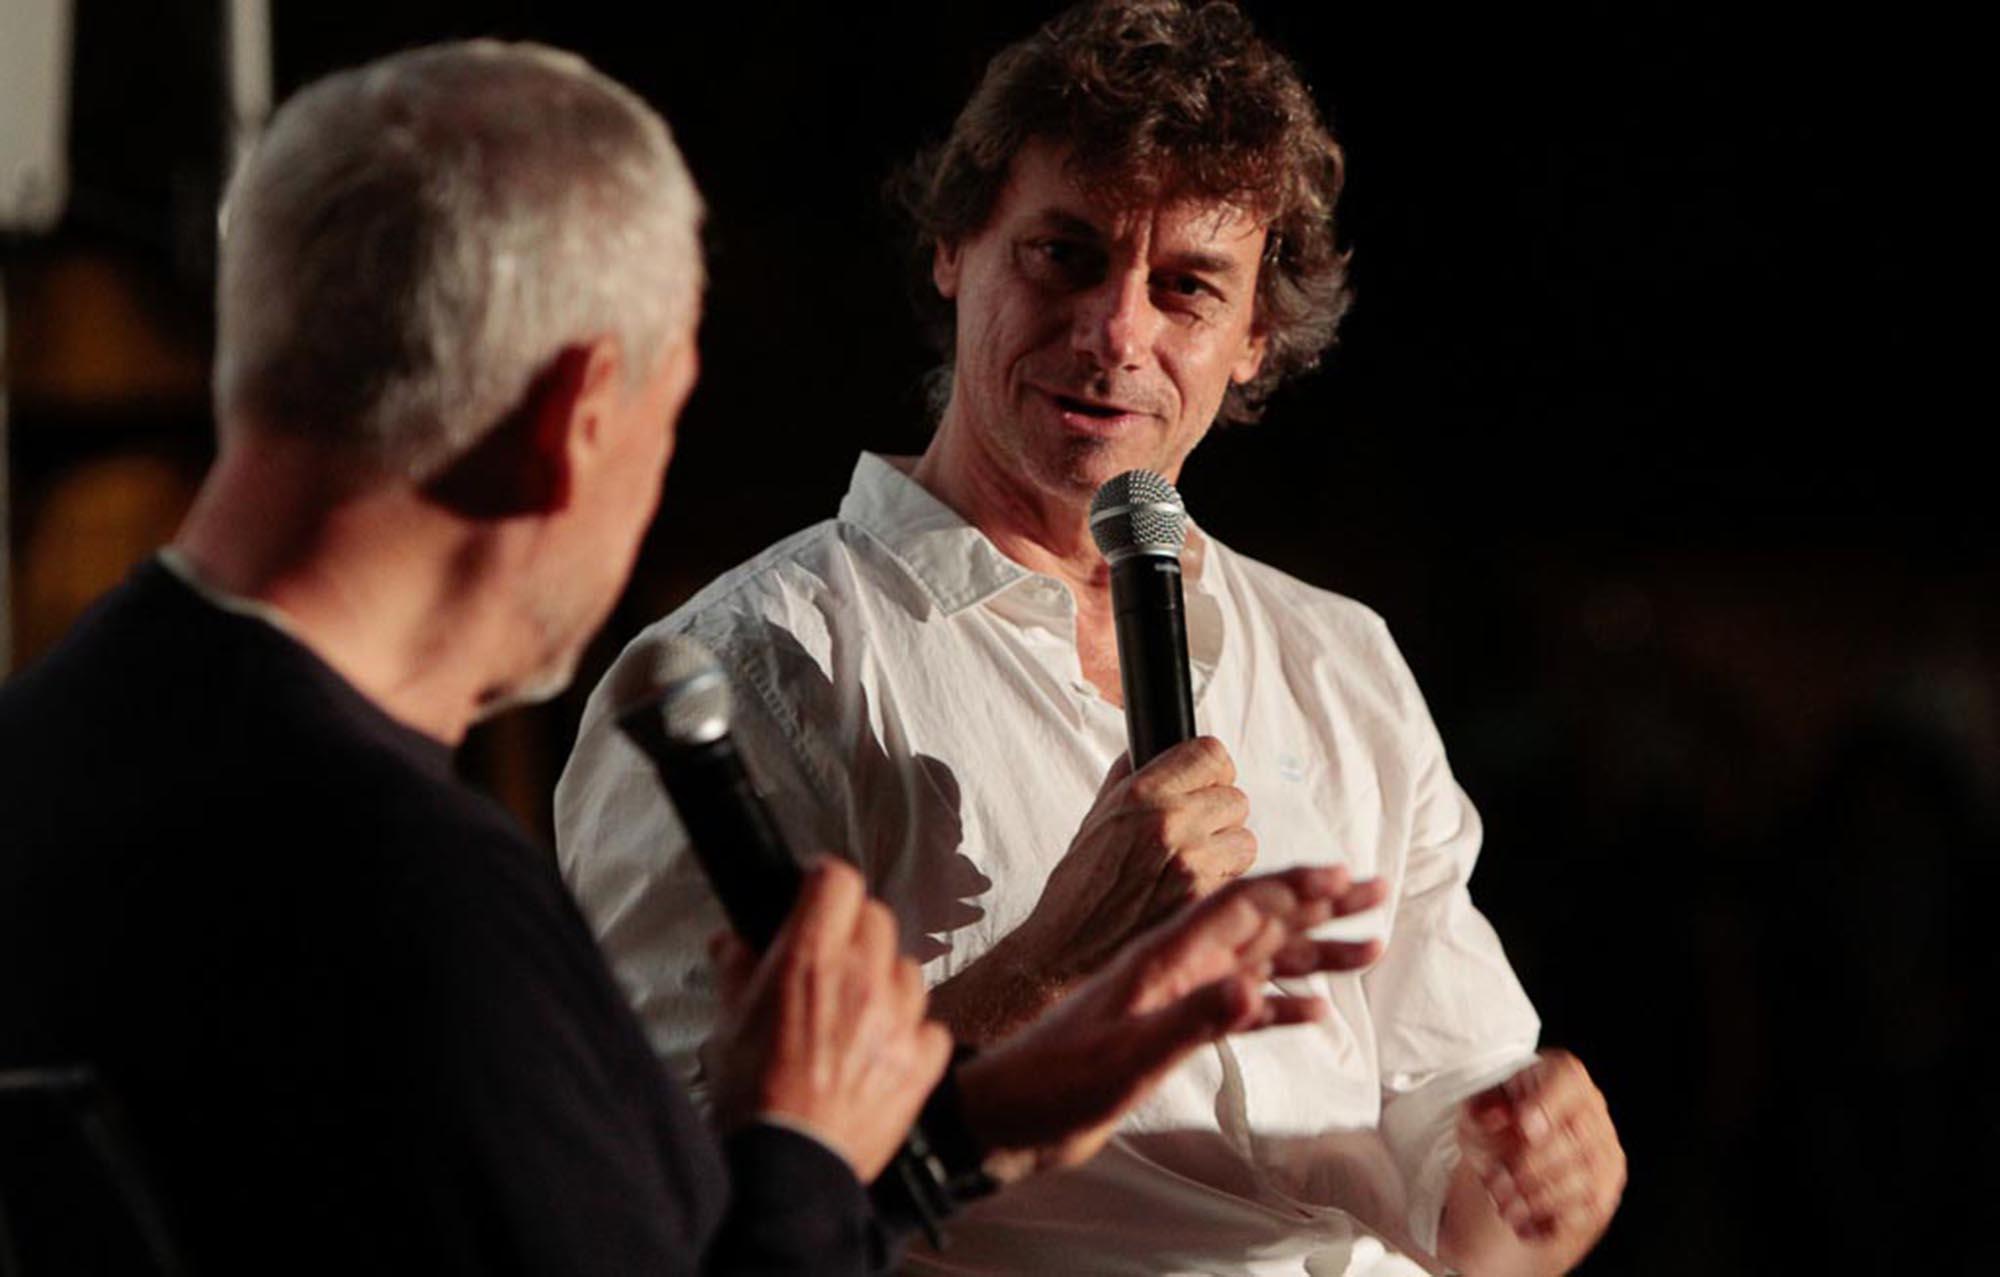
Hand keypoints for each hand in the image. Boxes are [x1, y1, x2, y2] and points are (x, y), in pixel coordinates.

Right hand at [705, 858, 953, 1181]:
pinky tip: (883, 1050)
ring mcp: (898, 1020)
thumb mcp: (728, 1024)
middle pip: (876, 918)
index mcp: (810, 960)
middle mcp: (862, 980)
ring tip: (857, 1010)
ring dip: (885, 980)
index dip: (823, 882)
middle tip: (830, 959)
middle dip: (853, 930)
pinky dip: (911, 1033)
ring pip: (907, 969)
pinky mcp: (921, 1061)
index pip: (837, 879)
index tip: (815, 894)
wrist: (788, 1165)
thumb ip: (735, 969)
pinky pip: (931, 1026)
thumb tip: (731, 940)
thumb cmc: (754, 1100)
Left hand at [956, 864, 1385, 1180]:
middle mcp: (1176, 967)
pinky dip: (1280, 1007)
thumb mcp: (1128, 1053)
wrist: (1009, 1116)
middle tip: (1378, 892)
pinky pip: (1238, 1010)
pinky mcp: (1171, 1032)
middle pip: (1261, 923)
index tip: (1344, 874)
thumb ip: (1192, 1020)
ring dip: (1312, 953)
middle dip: (1321, 906)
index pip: (1241, 905)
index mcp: (1165, 957)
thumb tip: (1254, 989)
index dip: (1293, 886)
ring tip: (1368, 948)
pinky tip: (1315, 1011)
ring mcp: (1175, 998)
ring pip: (1258, 964)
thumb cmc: (1057, 1079)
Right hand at [1014, 736, 1256, 983]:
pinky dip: (1222, 887)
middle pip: (1236, 797)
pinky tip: (1191, 896)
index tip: (1207, 783)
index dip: (1213, 769)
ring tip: (1193, 869)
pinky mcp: (1206, 901)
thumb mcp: (1096, 819)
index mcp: (1140, 795)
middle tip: (1195, 835)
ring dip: (1226, 854)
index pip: (1211, 753)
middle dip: (1219, 816)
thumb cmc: (1078, 892)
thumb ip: (1129, 779)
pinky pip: (1238, 881)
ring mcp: (1191, 864)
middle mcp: (1169, 822)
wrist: (1068, 953)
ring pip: (1245, 840)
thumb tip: (1153, 752)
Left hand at [1457, 1050, 1624, 1252]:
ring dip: (1536, 1198)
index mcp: (1560, 1076)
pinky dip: (1550, 1221)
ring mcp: (1604, 1152)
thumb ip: (1478, 1111)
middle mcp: (1592, 1110)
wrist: (1514, 1161)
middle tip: (1495, 1181)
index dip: (1550, 1102)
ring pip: (1581, 1180)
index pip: (1568, 1078)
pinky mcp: (1605, 1191)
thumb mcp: (1475, 1113)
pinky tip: (1522, 1223)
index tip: (1525, 1126)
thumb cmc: (1496, 1125)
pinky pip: (1586, 1211)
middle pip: (1574, 1137)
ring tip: (1502, 1205)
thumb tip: (1496, 1118)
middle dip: (1529, 1166)